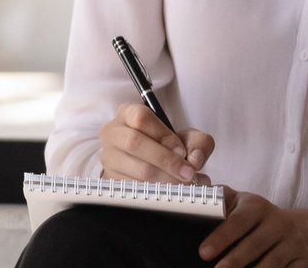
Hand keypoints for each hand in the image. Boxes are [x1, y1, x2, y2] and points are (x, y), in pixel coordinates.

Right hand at [98, 104, 214, 184]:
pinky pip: (136, 189)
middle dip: (166, 160)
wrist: (151, 163)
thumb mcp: (186, 137)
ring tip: (185, 184)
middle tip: (187, 173)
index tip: (182, 151)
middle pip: (134, 143)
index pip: (141, 118)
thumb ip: (198, 142)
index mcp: (128, 114)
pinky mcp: (112, 180)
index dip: (164, 136)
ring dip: (166, 180)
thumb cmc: (167, 146)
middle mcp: (112, 133)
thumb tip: (195, 160)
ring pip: (137, 169)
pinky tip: (172, 192)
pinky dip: (159, 193)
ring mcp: (109, 157)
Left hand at [199, 191, 307, 267]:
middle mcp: (277, 223)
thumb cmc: (257, 217)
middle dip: (234, 261)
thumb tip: (187, 196)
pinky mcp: (304, 260)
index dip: (220, 238)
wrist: (300, 230)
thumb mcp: (239, 202)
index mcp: (256, 206)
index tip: (203, 253)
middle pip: (253, 245)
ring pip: (271, 263)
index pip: (237, 222)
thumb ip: (217, 199)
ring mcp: (293, 243)